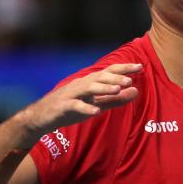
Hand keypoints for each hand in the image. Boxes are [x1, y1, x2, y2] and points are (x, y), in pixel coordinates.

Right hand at [18, 63, 141, 143]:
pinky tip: (96, 112)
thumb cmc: (71, 108)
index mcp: (90, 82)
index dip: (124, 69)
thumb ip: (116, 99)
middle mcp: (81, 84)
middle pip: (100, 77)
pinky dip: (86, 108)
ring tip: (117, 89)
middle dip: (115, 77)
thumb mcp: (97, 104)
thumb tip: (136, 91)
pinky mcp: (63, 106)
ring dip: (103, 88)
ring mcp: (71, 94)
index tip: (141, 67)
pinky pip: (75, 106)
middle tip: (131, 79)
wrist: (41, 117)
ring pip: (88, 88)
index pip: (109, 72)